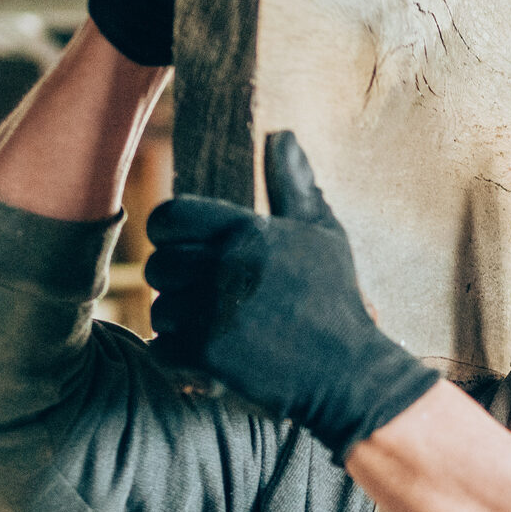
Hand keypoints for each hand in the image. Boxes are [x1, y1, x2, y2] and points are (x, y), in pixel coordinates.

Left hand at [146, 131, 439, 459]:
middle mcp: (225, 266)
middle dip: (182, 286)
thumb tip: (282, 136)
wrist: (350, 375)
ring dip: (184, 325)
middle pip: (159, 266)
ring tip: (223, 332)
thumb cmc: (337, 303)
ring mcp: (213, 311)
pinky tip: (215, 359)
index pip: (170, 217)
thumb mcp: (323, 237)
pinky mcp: (208, 354)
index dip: (171, 235)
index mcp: (247, 230)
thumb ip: (294, 186)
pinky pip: (163, 348)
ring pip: (161, 310)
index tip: (191, 253)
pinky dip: (182, 360)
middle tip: (216, 303)